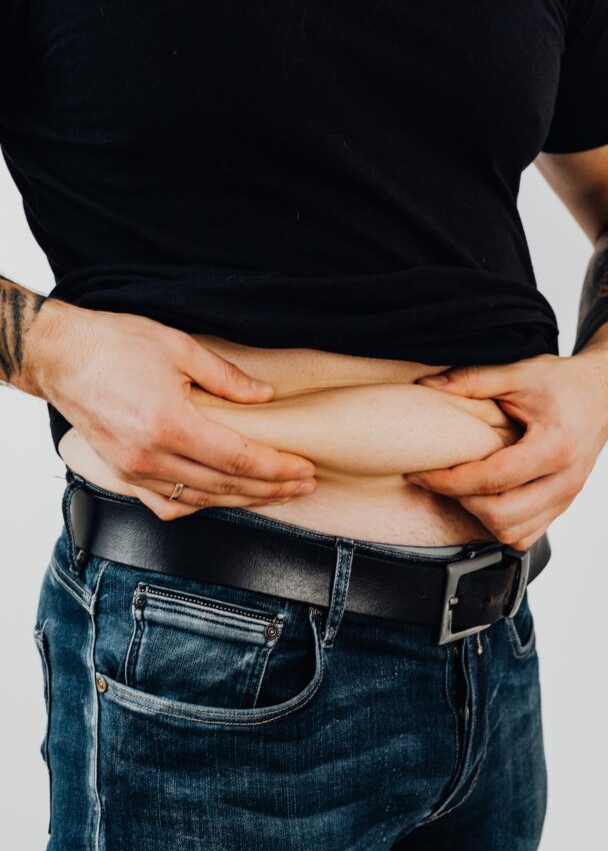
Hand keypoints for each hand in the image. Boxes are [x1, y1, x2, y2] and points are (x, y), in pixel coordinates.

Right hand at [25, 299, 316, 518]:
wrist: (60, 357)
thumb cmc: (115, 345)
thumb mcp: (180, 347)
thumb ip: (227, 378)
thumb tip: (264, 398)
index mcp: (169, 424)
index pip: (237, 459)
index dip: (276, 468)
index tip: (304, 469)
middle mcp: (150, 456)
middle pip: (225, 486)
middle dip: (271, 488)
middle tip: (304, 485)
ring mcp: (133, 470)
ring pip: (200, 500)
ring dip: (242, 501)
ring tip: (276, 494)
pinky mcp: (122, 474)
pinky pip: (167, 504)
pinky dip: (200, 505)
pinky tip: (224, 499)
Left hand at [405, 352, 607, 550]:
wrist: (604, 394)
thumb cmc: (564, 383)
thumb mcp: (518, 372)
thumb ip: (471, 380)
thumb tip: (426, 386)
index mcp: (555, 447)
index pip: (492, 479)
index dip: (449, 481)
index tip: (421, 474)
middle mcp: (566, 480)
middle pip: (502, 515)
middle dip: (461, 501)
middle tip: (438, 480)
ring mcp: (568, 497)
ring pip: (513, 532)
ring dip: (479, 516)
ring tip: (459, 488)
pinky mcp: (564, 505)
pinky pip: (526, 534)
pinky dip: (499, 524)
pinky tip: (484, 498)